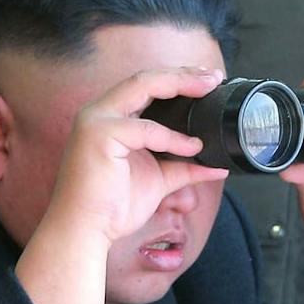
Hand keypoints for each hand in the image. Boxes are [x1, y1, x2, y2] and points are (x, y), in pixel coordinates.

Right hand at [35, 66, 229, 251]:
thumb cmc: (113, 207)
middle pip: (145, 79)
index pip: (145, 86)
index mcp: (109, 117)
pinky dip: (172, 137)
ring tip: (207, 88)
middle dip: (182, 73)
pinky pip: (145, 129)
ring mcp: (96, 120)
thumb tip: (218, 166)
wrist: (85, 231)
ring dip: (180, 85)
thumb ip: (185, 168)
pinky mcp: (99, 135)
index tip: (209, 80)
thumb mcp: (159, 180)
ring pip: (143, 87)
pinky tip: (193, 146)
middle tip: (214, 76)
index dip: (177, 79)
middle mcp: (99, 112)